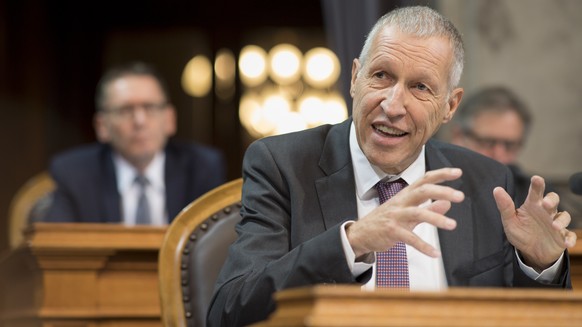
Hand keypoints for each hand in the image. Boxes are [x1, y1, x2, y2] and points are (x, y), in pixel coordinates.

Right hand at [346, 168, 463, 258]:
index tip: (458, 172)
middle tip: (461, 196)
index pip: (425, 179)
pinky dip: (423, 247)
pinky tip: (435, 254)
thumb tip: (448, 203)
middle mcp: (401, 202)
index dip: (441, 174)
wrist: (360, 233)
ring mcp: (395, 216)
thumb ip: (428, 207)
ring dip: (436, 218)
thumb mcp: (408, 212)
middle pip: (422, 191)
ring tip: (453, 225)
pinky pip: (410, 238)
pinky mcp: (391, 231)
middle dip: (442, 191)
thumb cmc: (386, 221)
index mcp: (406, 195)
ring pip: (418, 213)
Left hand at [493, 175, 576, 270]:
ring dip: (561, 220)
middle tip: (546, 203)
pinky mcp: (562, 236)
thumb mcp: (510, 221)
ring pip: (564, 216)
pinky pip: (569, 235)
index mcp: (532, 206)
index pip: (535, 192)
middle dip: (551, 200)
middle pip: (553, 200)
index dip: (537, 185)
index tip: (536, 178)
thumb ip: (505, 206)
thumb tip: (496, 189)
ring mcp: (556, 223)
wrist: (531, 252)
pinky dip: (570, 238)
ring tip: (554, 226)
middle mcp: (546, 212)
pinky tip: (566, 243)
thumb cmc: (521, 233)